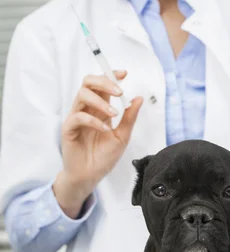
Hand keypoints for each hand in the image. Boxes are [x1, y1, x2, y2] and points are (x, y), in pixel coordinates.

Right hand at [54, 71, 142, 216]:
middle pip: (88, 83)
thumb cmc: (103, 157)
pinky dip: (93, 120)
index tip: (124, 75)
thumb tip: (139, 98)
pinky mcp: (68, 129)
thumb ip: (130, 118)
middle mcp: (87, 109)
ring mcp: (76, 118)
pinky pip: (78, 117)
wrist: (90, 176)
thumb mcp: (122, 136)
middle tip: (119, 92)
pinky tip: (105, 129)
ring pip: (82, 95)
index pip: (101, 84)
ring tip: (114, 114)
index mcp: (99, 108)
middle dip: (104, 82)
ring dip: (100, 101)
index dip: (111, 76)